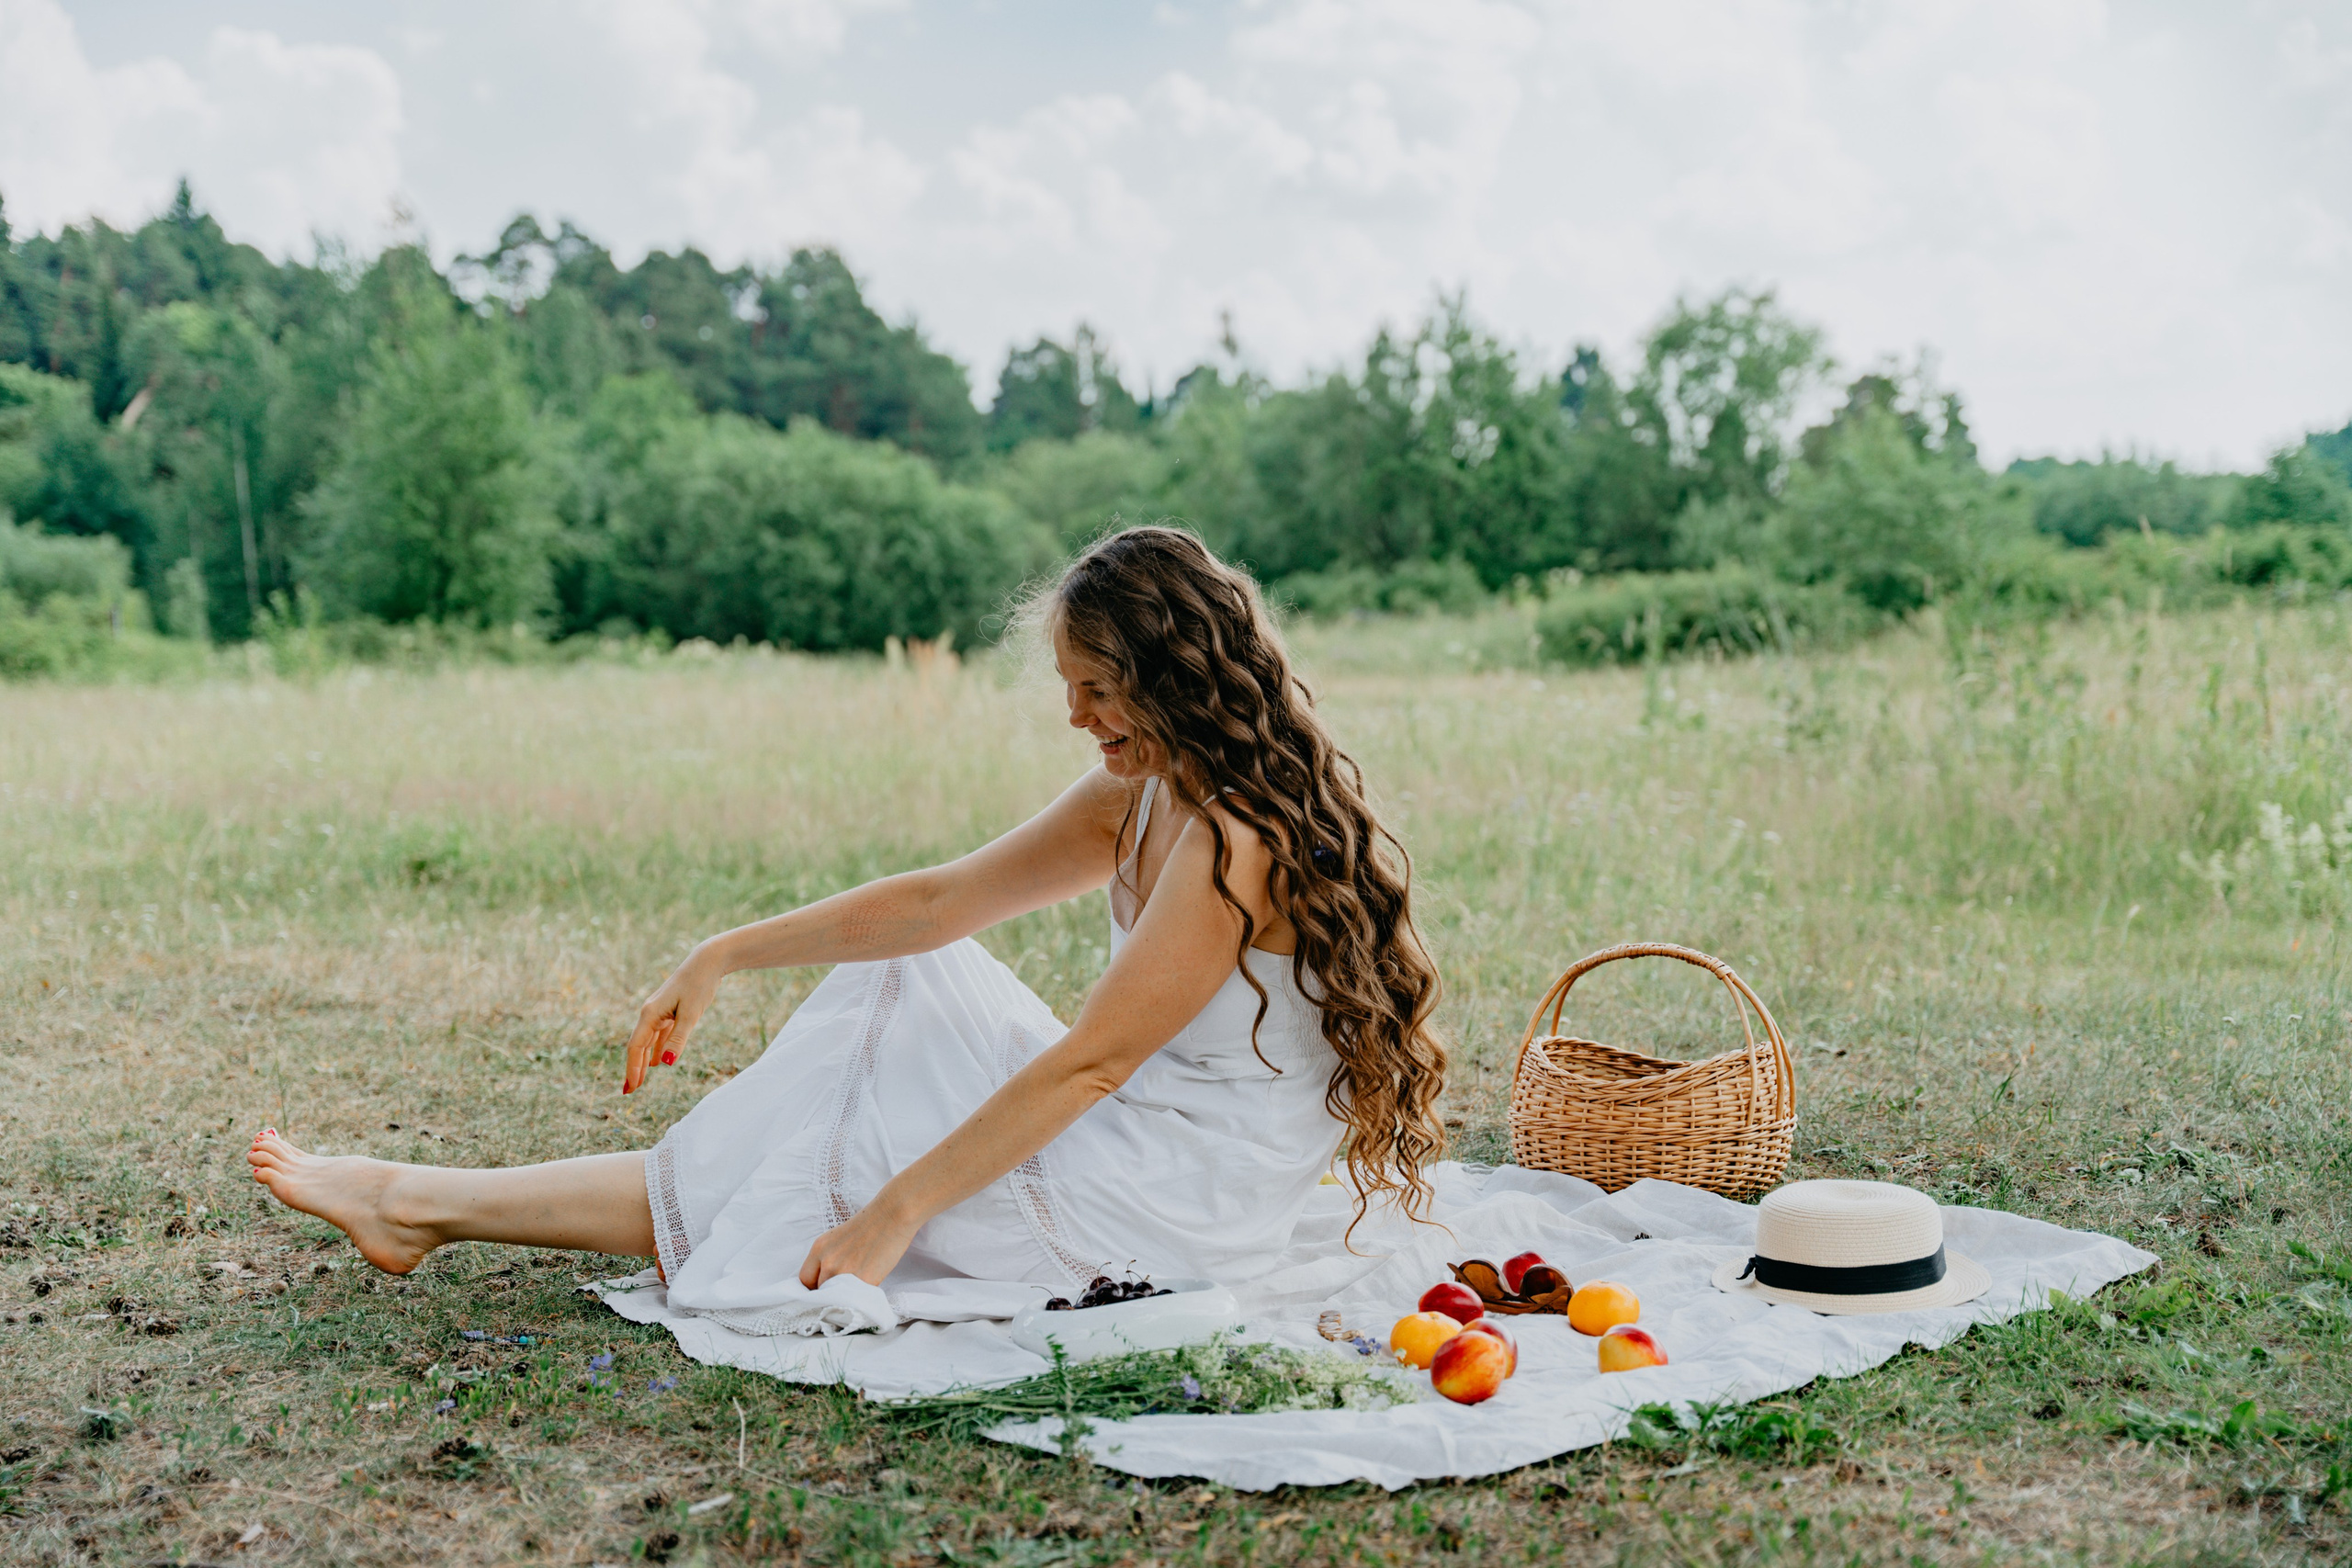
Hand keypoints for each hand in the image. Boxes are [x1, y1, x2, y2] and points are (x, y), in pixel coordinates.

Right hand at [622, 942, 725, 1094]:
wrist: (707, 961)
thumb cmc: (699, 985)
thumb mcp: (691, 1015)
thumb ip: (678, 1039)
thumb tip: (666, 1063)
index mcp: (650, 1014)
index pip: (636, 1046)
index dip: (632, 1068)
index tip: (632, 1088)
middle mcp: (650, 1013)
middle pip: (638, 1046)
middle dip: (634, 1069)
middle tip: (628, 1092)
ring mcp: (659, 1012)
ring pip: (647, 1042)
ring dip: (643, 1061)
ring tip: (638, 1081)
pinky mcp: (670, 1011)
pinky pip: (659, 1035)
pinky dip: (656, 1050)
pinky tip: (657, 1062)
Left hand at [798, 1197, 920, 1289]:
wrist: (893, 1214)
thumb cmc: (870, 1223)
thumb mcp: (837, 1238)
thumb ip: (827, 1258)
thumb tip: (826, 1281)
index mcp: (819, 1249)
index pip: (804, 1279)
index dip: (814, 1286)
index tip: (823, 1288)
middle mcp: (828, 1262)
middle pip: (819, 1291)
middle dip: (830, 1292)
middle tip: (844, 1287)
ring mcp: (844, 1273)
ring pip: (836, 1298)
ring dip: (845, 1297)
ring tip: (857, 1287)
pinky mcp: (864, 1281)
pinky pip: (857, 1298)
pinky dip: (862, 1296)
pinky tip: (869, 1285)